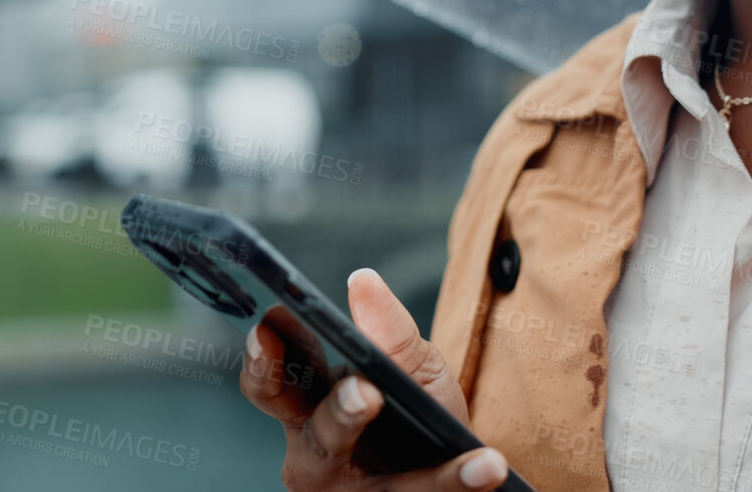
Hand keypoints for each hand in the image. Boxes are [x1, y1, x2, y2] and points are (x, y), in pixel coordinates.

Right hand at [240, 267, 508, 490]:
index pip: (274, 383)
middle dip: (337, 412)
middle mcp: (317, 453)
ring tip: (415, 423)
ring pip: (369, 476)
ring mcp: (349, 491)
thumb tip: (364, 281)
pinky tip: (487, 465)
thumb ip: (390, 334)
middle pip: (315, 434)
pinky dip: (456, 479)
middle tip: (364, 390)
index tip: (269, 325)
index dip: (264, 357)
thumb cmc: (418, 418)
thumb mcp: (414, 370)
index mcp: (310, 407)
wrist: (455, 468)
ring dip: (392, 455)